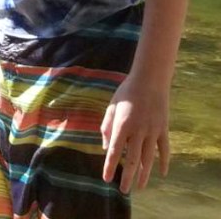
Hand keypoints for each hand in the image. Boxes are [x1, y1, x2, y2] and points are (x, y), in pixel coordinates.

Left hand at [101, 76, 170, 192]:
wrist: (149, 80)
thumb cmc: (126, 93)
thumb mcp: (111, 108)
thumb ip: (107, 128)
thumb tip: (107, 148)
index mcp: (122, 125)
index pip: (114, 151)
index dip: (109, 166)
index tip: (106, 179)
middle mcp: (138, 131)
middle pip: (132, 159)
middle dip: (126, 177)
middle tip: (124, 191)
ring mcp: (153, 131)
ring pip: (148, 158)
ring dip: (143, 174)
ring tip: (139, 187)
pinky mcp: (163, 129)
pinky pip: (165, 150)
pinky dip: (164, 162)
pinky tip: (161, 174)